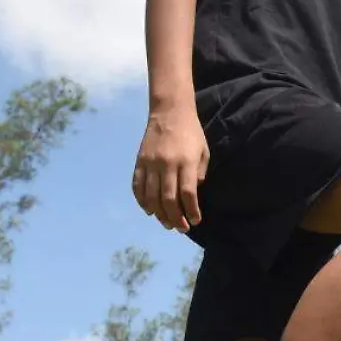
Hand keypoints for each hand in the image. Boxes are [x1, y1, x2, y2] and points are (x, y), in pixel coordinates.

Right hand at [132, 106, 208, 231]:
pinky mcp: (139, 161)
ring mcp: (150, 163)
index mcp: (185, 161)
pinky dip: (142, 201)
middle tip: (182, 228)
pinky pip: (137, 186)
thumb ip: (199, 173)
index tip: (196, 221)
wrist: (169, 112)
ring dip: (159, 214)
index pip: (187, 193)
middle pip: (168, 199)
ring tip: (167, 224)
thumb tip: (192, 195)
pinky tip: (149, 210)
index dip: (191, 210)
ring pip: (151, 196)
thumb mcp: (203, 152)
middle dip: (176, 218)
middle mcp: (166, 164)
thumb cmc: (191, 133)